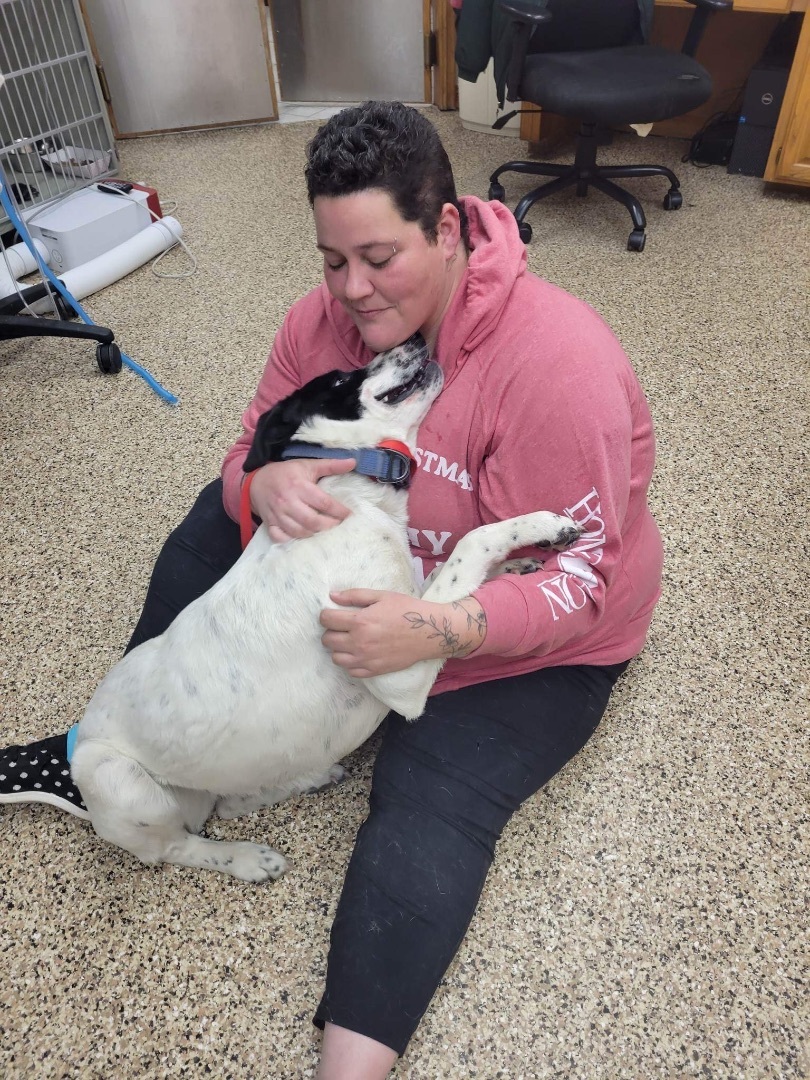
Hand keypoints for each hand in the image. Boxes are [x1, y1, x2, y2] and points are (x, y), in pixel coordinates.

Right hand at [249, 458, 355, 541]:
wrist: (256, 480)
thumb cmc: (286, 473)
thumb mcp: (308, 465)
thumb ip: (331, 465)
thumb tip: (353, 462)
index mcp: (299, 486)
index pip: (324, 503)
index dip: (340, 511)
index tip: (350, 515)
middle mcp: (288, 501)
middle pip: (312, 521)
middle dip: (330, 526)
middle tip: (341, 527)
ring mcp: (277, 515)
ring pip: (299, 532)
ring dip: (315, 535)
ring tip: (327, 534)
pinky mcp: (270, 524)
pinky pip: (281, 538)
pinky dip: (293, 541)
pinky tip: (305, 540)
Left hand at [320, 590, 487, 678]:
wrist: (430, 632)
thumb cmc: (407, 610)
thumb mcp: (382, 596)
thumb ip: (355, 595)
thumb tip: (332, 596)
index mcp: (360, 622)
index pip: (326, 620)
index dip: (326, 615)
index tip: (332, 614)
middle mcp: (359, 642)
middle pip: (327, 640)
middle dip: (331, 631)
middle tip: (341, 627)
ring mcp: (366, 659)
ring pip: (335, 658)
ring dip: (338, 648)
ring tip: (349, 640)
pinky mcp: (374, 671)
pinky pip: (351, 671)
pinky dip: (350, 662)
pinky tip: (359, 653)